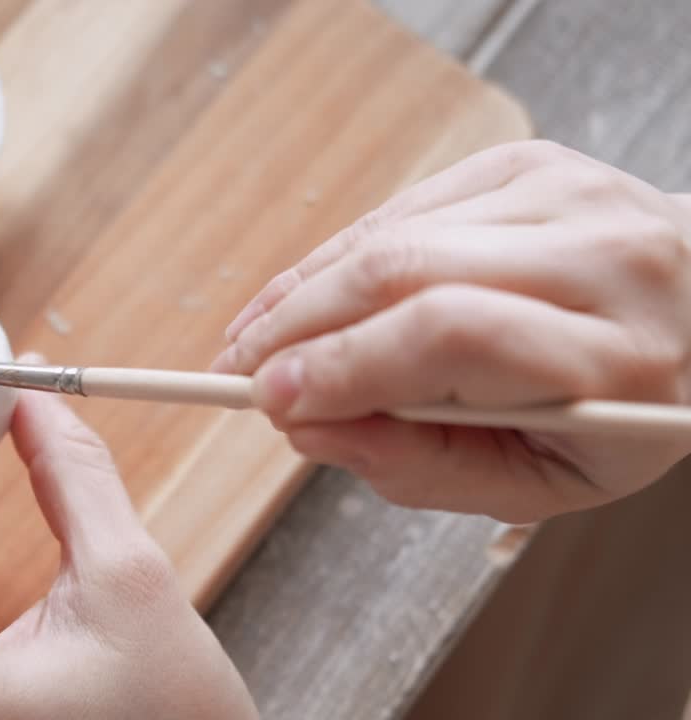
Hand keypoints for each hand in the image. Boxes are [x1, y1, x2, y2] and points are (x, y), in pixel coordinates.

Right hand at [212, 140, 690, 522]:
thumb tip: (308, 428)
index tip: (272, 401)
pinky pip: (401, 211)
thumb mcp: (542, 480)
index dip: (344, 365)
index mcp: (619, 354)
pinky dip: (337, 258)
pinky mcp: (524, 163)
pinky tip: (305, 296)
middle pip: (406, 272)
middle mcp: (598, 256)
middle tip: (237, 370)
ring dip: (302, 289)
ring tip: (253, 337)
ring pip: (391, 235)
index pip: (453, 338)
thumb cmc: (622, 411)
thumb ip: (423, 465)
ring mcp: (561, 194)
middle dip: (298, 323)